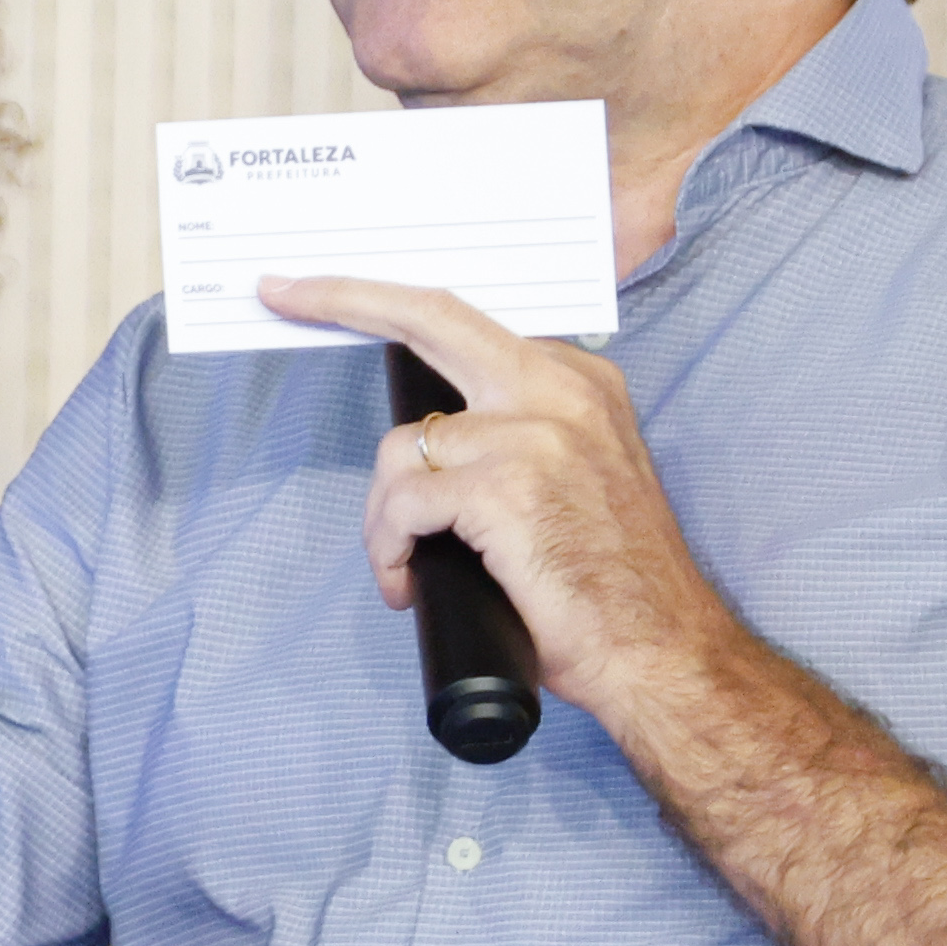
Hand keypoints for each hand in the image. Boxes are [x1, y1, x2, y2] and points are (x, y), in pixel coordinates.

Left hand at [257, 273, 741, 740]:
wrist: (664, 653)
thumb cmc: (614, 587)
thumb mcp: (579, 479)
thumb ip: (520, 439)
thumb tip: (434, 442)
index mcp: (578, 382)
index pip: (468, 322)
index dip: (392, 306)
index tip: (331, 294)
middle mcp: (559, 391)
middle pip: (430, 316)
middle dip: (343, 297)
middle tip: (282, 292)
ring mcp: (533, 433)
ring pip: (402, 448)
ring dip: (383, 516)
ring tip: (403, 564)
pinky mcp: (504, 487)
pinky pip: (403, 504)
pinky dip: (389, 548)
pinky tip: (406, 585)